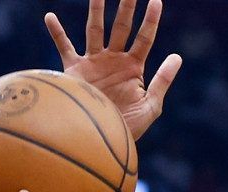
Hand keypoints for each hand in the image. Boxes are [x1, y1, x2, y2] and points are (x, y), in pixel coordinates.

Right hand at [45, 0, 181, 140]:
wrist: (100, 141)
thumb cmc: (128, 128)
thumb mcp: (151, 106)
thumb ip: (163, 80)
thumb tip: (177, 56)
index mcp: (134, 68)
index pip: (145, 38)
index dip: (151, 20)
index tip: (156, 0)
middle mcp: (114, 61)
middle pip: (121, 27)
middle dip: (126, 7)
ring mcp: (94, 63)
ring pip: (95, 30)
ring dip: (96, 10)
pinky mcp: (75, 71)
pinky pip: (64, 48)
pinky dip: (56, 33)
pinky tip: (50, 16)